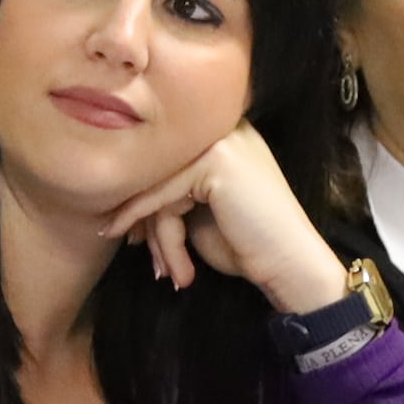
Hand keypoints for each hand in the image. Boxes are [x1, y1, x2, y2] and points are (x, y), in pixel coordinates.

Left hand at [96, 127, 348, 312]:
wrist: (289, 263)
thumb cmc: (245, 243)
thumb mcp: (196, 213)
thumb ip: (166, 195)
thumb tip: (114, 199)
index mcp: (219, 138)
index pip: (162, 166)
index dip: (143, 204)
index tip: (132, 239)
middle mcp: (221, 131)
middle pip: (157, 175)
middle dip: (146, 223)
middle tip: (147, 259)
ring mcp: (221, 141)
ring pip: (158, 188)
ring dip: (159, 238)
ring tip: (168, 273)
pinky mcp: (217, 161)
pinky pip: (164, 197)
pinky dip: (159, 234)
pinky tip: (163, 264)